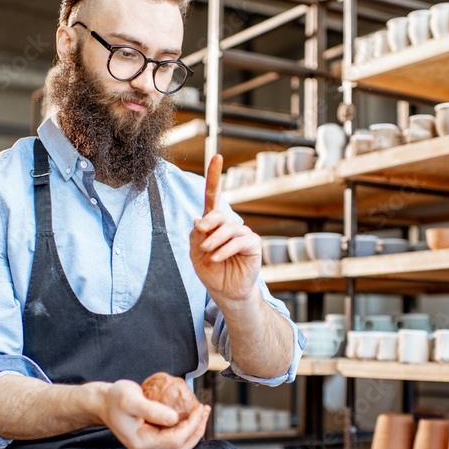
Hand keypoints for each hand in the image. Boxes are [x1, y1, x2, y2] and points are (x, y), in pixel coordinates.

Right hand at [101, 379, 209, 448]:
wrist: (102, 403)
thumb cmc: (115, 398)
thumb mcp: (131, 399)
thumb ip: (152, 409)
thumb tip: (174, 419)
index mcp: (142, 444)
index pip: (176, 440)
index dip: (192, 425)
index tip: (200, 408)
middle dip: (197, 430)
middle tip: (205, 410)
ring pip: (179, 448)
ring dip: (193, 432)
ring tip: (201, 413)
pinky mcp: (150, 443)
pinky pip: (173, 442)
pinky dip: (185, 431)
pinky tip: (190, 416)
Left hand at [190, 154, 260, 305]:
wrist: (225, 291)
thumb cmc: (210, 270)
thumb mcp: (195, 252)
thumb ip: (196, 236)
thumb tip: (200, 219)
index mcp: (214, 223)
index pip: (214, 195)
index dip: (215, 176)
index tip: (217, 157)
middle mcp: (230, 225)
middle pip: (219, 213)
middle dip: (209, 224)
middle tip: (202, 236)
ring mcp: (243, 233)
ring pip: (229, 228)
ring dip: (215, 241)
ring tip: (209, 254)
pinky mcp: (253, 245)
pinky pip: (240, 241)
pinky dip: (226, 249)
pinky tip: (218, 258)